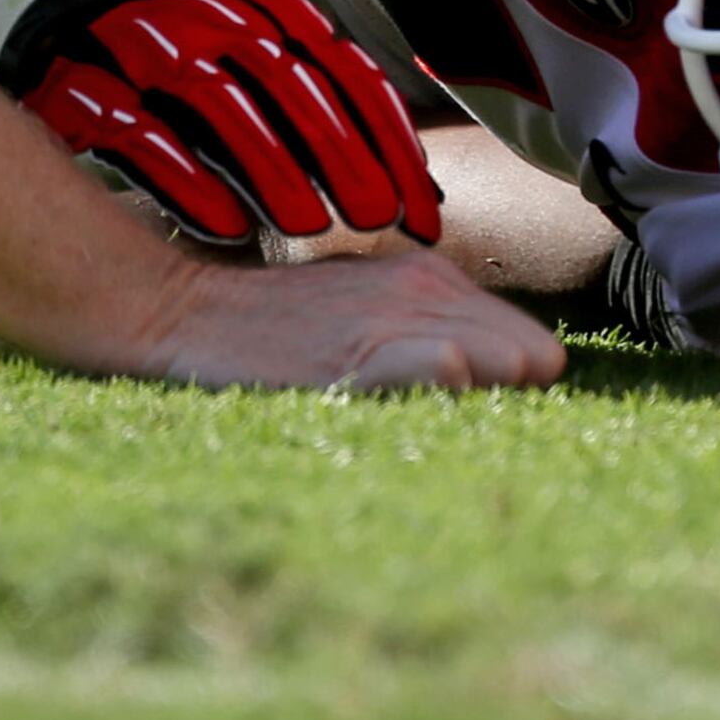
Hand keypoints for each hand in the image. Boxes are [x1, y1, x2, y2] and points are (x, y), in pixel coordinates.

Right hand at [19, 0, 447, 248]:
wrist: (76, 36)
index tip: (422, 204)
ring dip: (270, 163)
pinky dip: (187, 178)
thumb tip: (422, 190)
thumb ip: (336, 123)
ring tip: (310, 225)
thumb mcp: (271, 84)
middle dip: (340, 149)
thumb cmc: (201, 81)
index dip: (391, 137)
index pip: (348, 70)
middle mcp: (216, 24)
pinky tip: (224, 226)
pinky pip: (142, 131)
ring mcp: (149, 51)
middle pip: (290, 80)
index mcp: (271, 18)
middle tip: (378, 216)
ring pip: (219, 99)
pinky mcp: (90, 92)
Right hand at [130, 240, 567, 391]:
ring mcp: (385, 319)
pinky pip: (415, 360)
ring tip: (504, 430)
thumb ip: (437, 328)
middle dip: (526, 396)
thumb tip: (524, 372)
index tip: (525, 423)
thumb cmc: (281, 322)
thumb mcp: (368, 305)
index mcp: (433, 277)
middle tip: (525, 442)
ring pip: (484, 356)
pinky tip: (452, 378)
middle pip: (521, 354)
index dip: (530, 383)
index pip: (527, 341)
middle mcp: (421, 290)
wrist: (188, 313)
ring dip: (498, 393)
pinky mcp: (346, 355)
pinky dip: (436, 372)